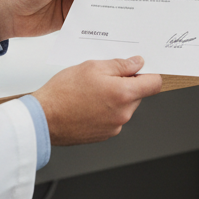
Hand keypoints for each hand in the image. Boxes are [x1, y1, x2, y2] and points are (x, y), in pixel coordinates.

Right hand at [33, 57, 162, 144]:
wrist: (44, 119)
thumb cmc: (64, 93)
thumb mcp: (93, 66)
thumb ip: (120, 65)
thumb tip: (137, 63)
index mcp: (124, 95)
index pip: (154, 84)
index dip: (148, 73)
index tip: (139, 68)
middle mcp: (123, 114)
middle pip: (138, 94)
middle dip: (127, 84)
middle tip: (105, 76)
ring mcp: (114, 127)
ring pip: (125, 106)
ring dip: (115, 96)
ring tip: (92, 90)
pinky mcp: (104, 135)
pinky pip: (113, 117)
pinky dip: (106, 109)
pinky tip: (88, 103)